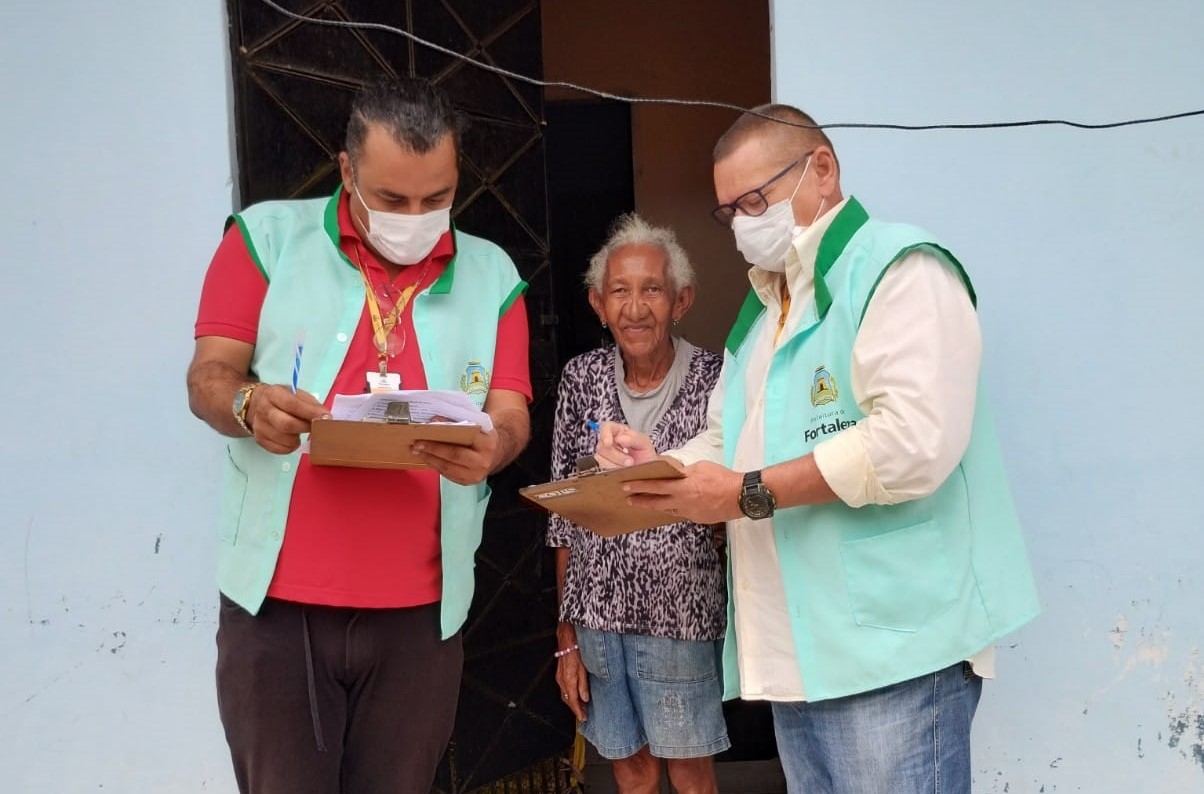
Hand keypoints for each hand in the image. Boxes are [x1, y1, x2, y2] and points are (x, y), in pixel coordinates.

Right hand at [248, 385, 329, 454]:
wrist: (258, 404)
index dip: (310, 412)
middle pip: (287, 424)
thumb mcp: (297, 394)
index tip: (326, 417)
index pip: (292, 404)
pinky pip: (280, 449)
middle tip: (316, 428)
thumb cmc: (284, 399)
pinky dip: (292, 447)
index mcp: (273, 394)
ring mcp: (259, 426)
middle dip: (305, 428)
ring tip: (302, 432)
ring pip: (285, 440)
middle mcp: (263, 410)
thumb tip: (326, 418)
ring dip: (299, 439)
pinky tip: (293, 439)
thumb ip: (311, 405)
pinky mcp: (260, 440)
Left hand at [413, 427, 499, 484]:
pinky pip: (448, 475)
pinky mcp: (468, 482)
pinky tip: (427, 458)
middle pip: (454, 455)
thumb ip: (460, 422)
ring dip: (430, 459)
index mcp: (487, 443)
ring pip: (448, 468)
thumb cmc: (483, 436)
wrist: (497, 453)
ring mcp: (476, 475)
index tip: (429, 426)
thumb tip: (434, 421)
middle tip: (416, 443)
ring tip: (417, 451)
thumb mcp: (478, 425)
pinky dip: (436, 466)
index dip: (446, 431)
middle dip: (433, 449)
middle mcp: (483, 461)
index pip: (464, 437)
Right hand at [554, 623, 589, 721]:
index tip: (583, 718)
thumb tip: (585, 698)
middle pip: (567, 700)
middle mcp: (562, 680)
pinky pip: (564, 688)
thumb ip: (583, 684)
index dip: (578, 711)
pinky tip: (576, 694)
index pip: (573, 701)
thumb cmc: (577, 650)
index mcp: (568, 680)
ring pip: (565, 695)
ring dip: (572, 702)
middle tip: (584, 715)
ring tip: (582, 707)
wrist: (567, 638)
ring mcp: (559, 677)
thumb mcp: (584, 668)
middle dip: (575, 709)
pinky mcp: (559, 673)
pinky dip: (570, 694)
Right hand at [595, 421, 657, 467]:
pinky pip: (603, 471)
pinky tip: (621, 473)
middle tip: (630, 462)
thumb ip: (634, 438)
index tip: (608, 443)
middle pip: (602, 447)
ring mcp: (604, 457)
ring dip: (615, 466)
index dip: (605, 434)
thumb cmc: (646, 456)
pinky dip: (613, 473)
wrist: (648, 473)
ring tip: (628, 469)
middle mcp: (608, 443)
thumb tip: (619, 438)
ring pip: (601, 461)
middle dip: (616, 456)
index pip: (606, 427)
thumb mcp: (645, 444)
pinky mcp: (603, 470)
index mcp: (618, 432)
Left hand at [623, 460, 743, 523]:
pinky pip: (681, 513)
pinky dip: (674, 509)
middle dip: (640, 501)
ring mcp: (690, 513)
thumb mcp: (701, 467)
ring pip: (667, 510)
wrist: (740, 496)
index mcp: (683, 487)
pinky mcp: (697, 519)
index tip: (626, 486)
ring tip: (645, 504)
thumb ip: (684, 471)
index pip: (655, 487)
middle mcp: (683, 502)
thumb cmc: (722, 478)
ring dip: (655, 507)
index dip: (639, 487)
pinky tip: (670, 507)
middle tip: (628, 499)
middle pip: (656, 503)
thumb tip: (675, 473)